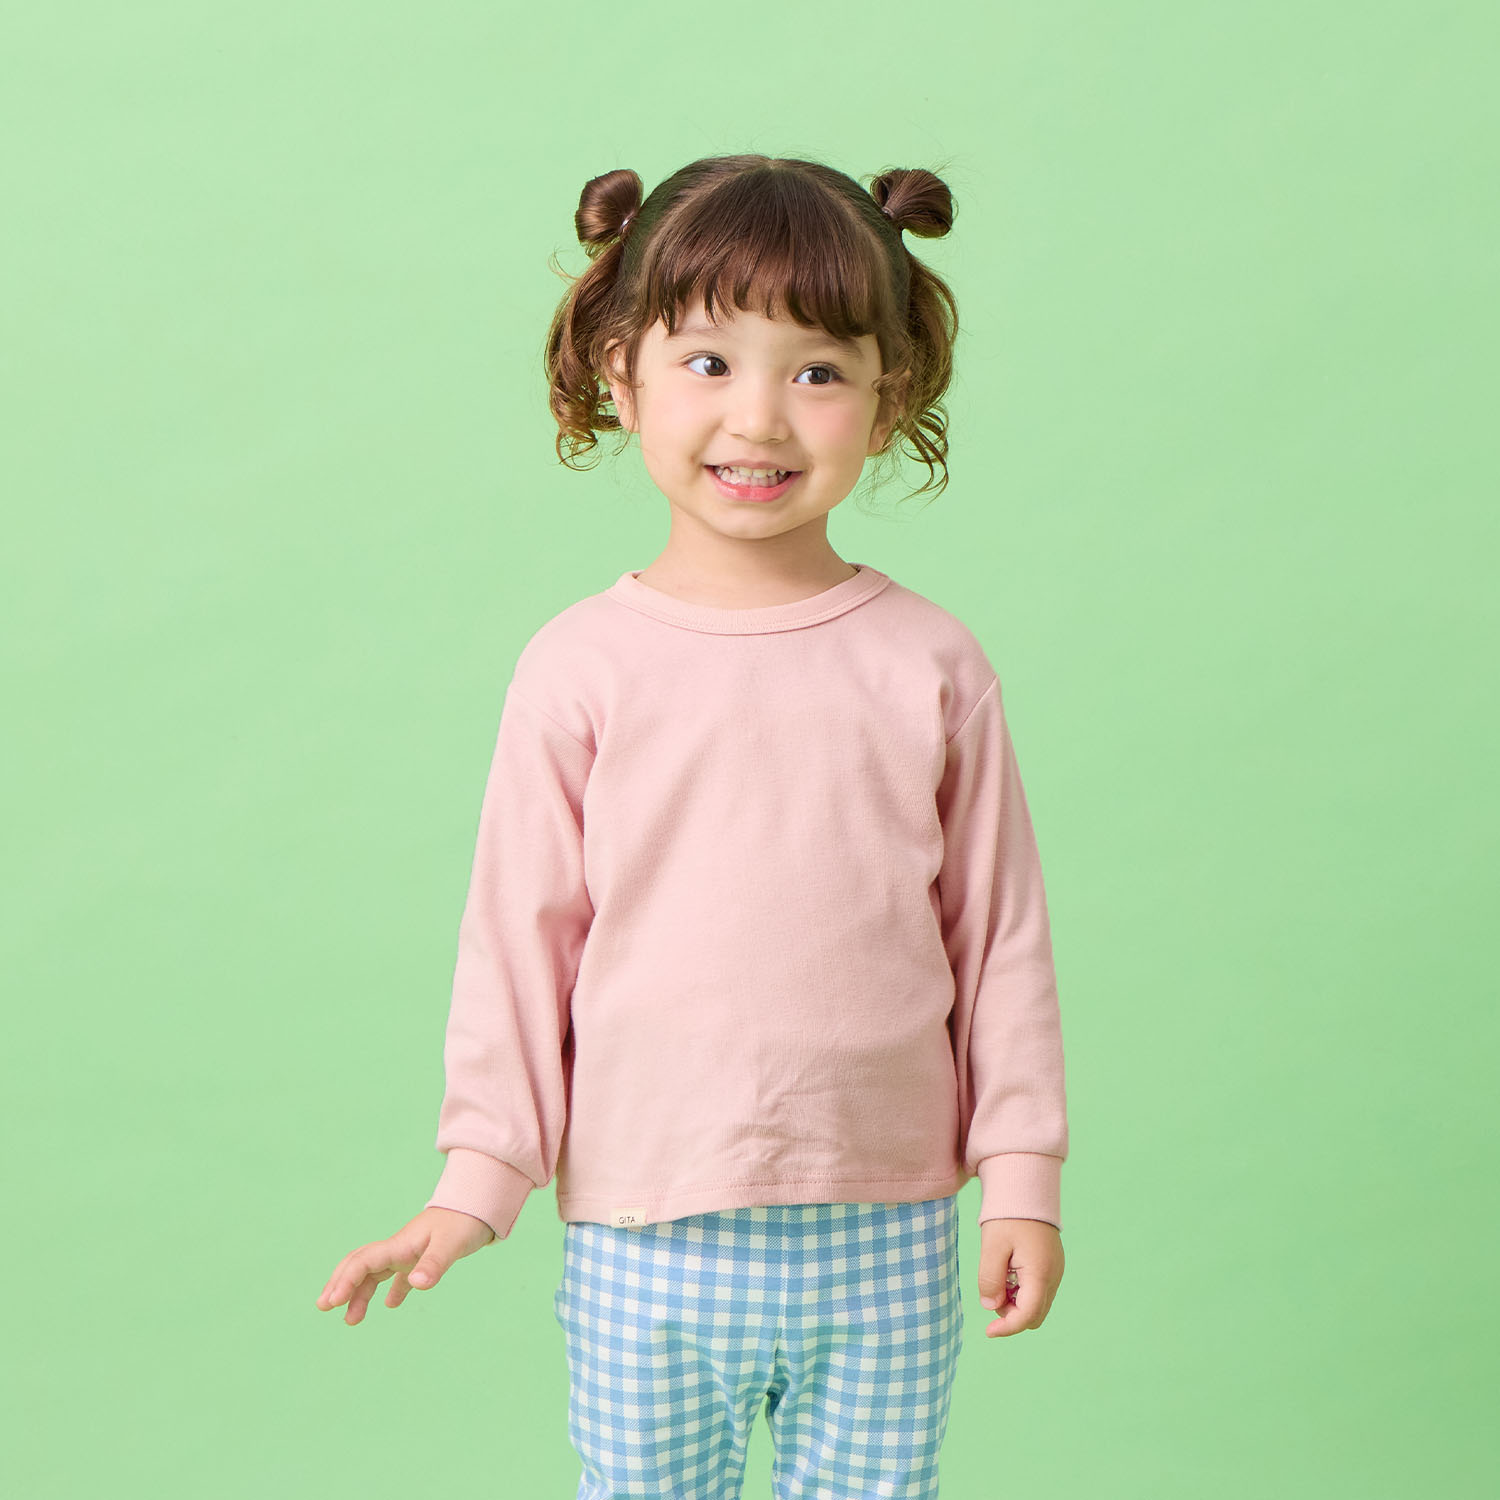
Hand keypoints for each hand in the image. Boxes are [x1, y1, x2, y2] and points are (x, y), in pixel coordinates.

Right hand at [315, 1206, 495, 1324]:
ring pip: (375, 1273)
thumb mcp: (451, 1244)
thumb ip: (434, 1264)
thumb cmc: (465, 1221)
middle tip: (324, 1306)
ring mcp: (409, 1252)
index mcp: (401, 1245)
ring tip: (351, 1320)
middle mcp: (399, 1248)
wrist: (480, 1204)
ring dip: (360, 1293)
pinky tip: (390, 1305)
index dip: (346, 1281)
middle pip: (360, 1264)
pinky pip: (398, 1275)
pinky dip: (390, 1290)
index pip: (364, 1262)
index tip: (332, 1302)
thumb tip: (415, 1286)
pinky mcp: (422, 1257)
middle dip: (340, 1283)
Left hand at [976, 1217, 1063, 1337]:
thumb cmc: (1008, 1217)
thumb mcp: (991, 1246)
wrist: (1026, 1190)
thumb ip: (989, 1279)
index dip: (1007, 1328)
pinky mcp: (1052, 1266)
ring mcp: (1056, 1272)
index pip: (1027, 1316)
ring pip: (1037, 1304)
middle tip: (992, 1292)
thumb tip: (990, 1307)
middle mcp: (1054, 1277)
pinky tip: (1008, 1271)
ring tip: (999, 1274)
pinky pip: (1038, 1290)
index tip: (987, 1332)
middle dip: (1011, 1314)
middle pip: (1034, 1315)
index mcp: (1040, 1273)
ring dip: (1015, 1302)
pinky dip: (1022, 1291)